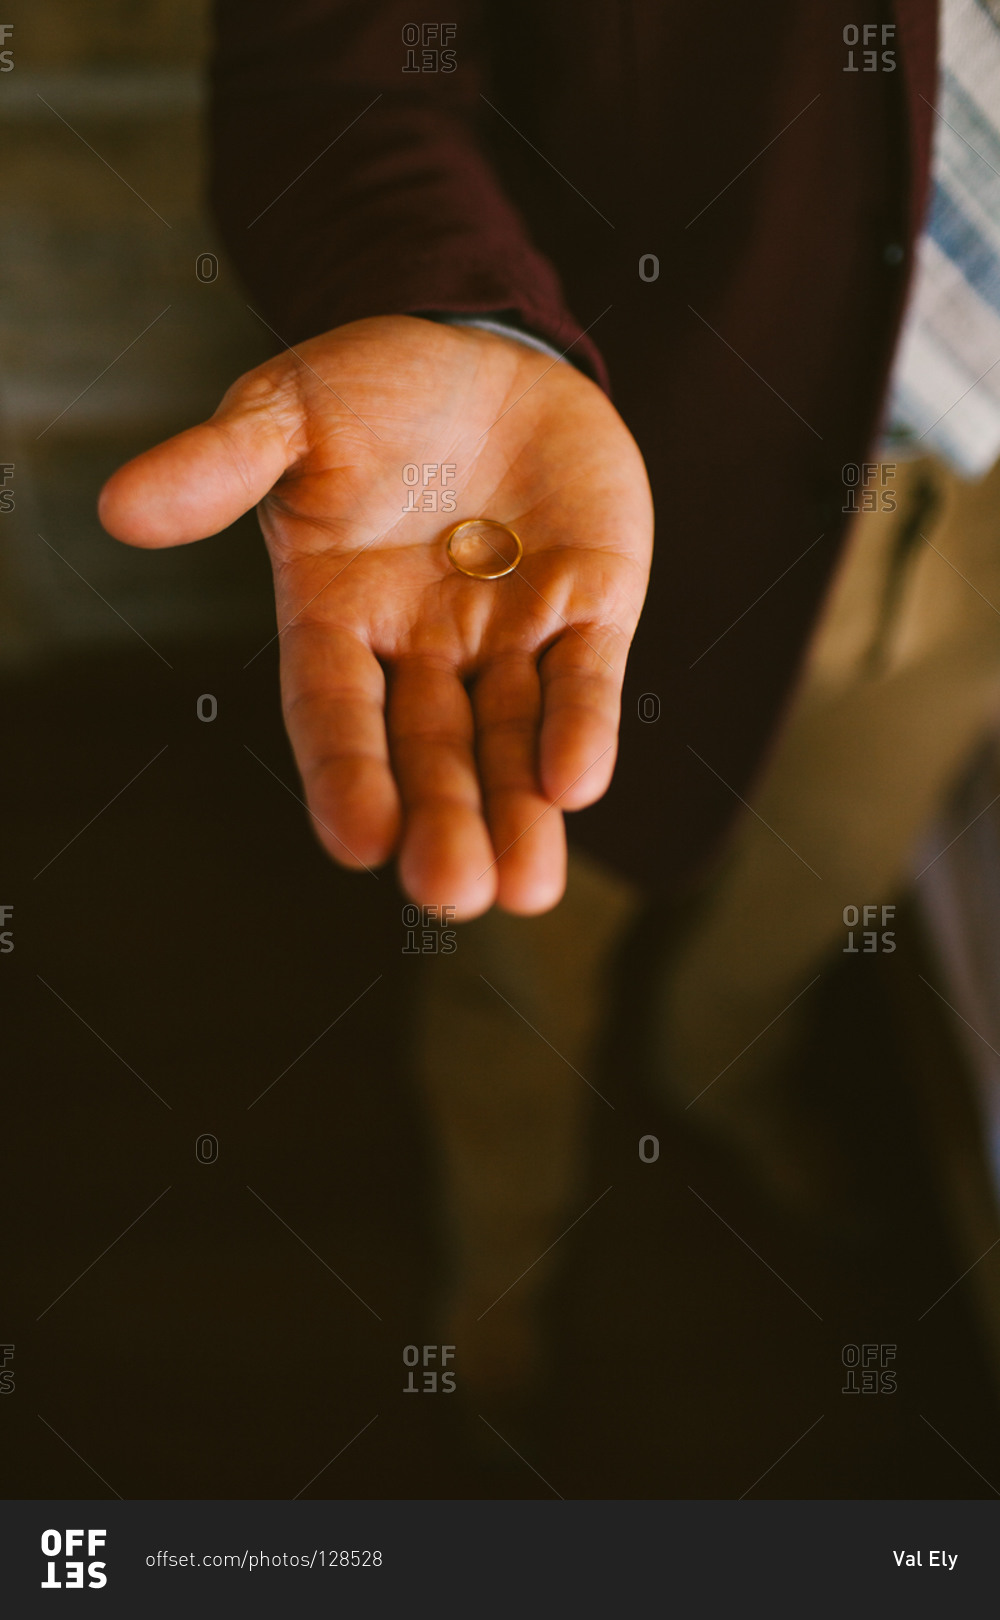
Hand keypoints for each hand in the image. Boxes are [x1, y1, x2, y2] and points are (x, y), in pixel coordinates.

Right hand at [99, 316, 652, 916]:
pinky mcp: (590, 607)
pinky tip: (577, 784)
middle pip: (430, 751)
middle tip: (452, 893)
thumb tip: (118, 509)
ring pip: (512, 739)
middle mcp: (423, 648)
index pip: (334, 711)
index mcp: (338, 617)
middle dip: (443, 821)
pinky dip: (582, 727)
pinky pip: (586, 677)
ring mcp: (509, 635)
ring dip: (519, 810)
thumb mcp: (288, 414)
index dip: (347, 774)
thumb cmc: (373, 390)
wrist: (486, 349)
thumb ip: (220, 465)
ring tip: (523, 888)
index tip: (361, 841)